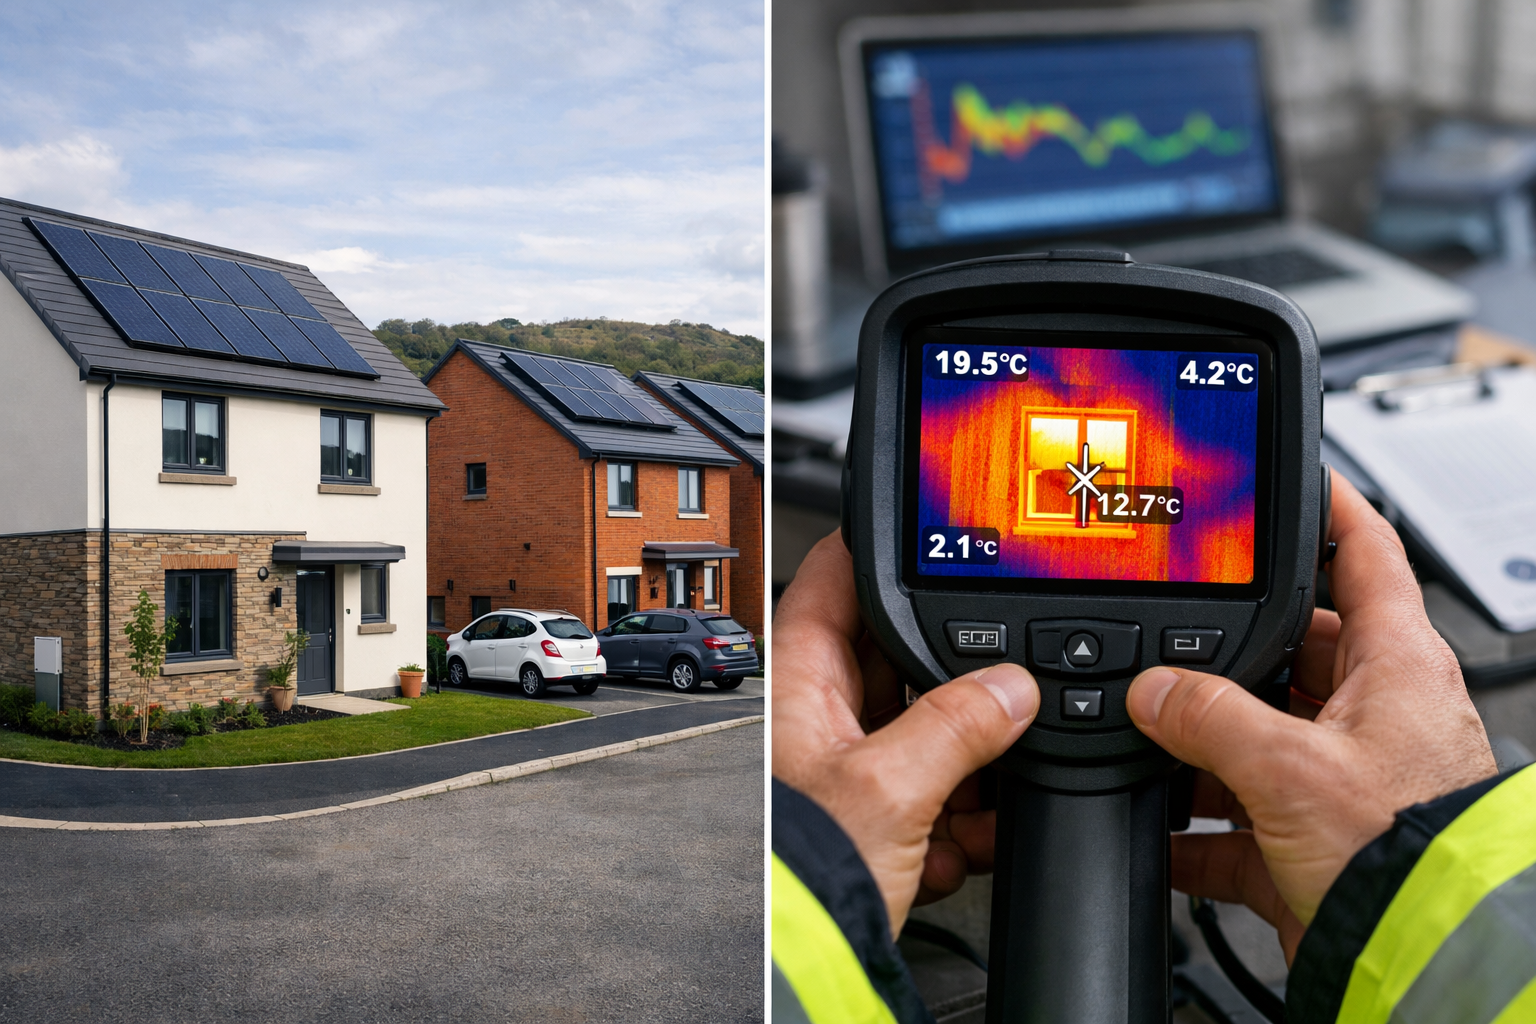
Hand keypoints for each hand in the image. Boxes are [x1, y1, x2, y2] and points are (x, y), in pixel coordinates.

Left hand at [772, 531, 1039, 935]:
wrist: (808, 965)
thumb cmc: (804, 875)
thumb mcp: (892, 788)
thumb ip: (958, 727)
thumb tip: (1013, 687)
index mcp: (802, 686)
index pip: (832, 584)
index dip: (871, 550)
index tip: (918, 528)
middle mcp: (820, 719)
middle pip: (897, 658)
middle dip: (952, 673)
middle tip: (999, 675)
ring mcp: (850, 769)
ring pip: (925, 729)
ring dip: (966, 758)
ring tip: (983, 789)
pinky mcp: (877, 820)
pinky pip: (933, 791)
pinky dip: (958, 815)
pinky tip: (960, 843)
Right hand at [1128, 471, 1496, 961]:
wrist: (1423, 959)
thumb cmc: (1406, 853)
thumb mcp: (1290, 766)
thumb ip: (1207, 716)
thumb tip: (1151, 692)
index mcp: (1395, 665)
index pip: (1366, 554)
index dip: (1330, 509)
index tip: (1294, 479)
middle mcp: (1375, 713)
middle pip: (1292, 649)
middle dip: (1227, 651)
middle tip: (1170, 640)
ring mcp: (1343, 777)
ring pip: (1258, 734)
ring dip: (1202, 746)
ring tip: (1150, 741)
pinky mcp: (1314, 840)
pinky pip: (1239, 820)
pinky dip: (1194, 829)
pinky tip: (1157, 831)